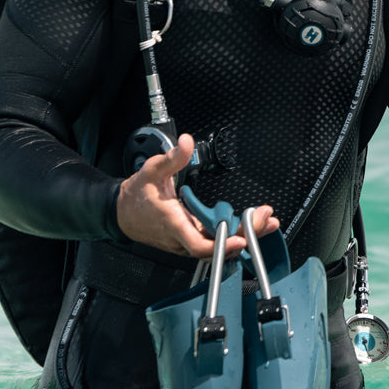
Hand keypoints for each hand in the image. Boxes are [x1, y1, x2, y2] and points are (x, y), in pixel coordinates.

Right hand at [116, 133, 278, 258]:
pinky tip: (248, 224)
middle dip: (245, 234)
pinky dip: (233, 234)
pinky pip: (214, 242)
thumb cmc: (137, 195)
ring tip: (265, 221)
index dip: (220, 244)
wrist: (122, 213)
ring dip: (243, 234)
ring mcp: (186, 242)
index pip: (197, 244)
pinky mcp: (190, 240)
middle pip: (217, 246)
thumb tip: (186, 142)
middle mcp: (181, 238)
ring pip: (218, 245)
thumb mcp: (152, 170)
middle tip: (266, 219)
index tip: (240, 238)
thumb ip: (172, 157)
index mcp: (172, 223)